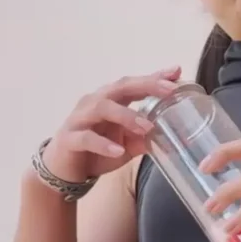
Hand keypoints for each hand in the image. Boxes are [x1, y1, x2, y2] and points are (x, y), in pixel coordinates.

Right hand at [41, 67, 182, 181]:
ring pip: (102, 108)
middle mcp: (95, 102)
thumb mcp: (127, 144)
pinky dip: (103, 144)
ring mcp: (80, 118)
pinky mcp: (70, 138)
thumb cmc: (96, 150)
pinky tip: (118, 151)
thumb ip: (147, 137)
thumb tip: (176, 137)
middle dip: (146, 86)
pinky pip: (87, 138)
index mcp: (111, 100)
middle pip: (120, 87)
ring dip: (127, 116)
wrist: (64, 169)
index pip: (134, 84)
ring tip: (147, 128)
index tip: (176, 72)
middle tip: (169, 91)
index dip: (155, 77)